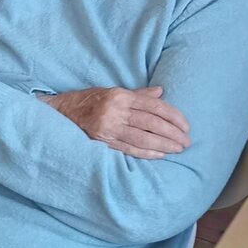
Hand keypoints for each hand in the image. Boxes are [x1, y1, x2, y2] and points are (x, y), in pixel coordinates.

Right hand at [43, 86, 189, 158]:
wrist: (61, 112)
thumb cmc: (90, 101)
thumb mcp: (114, 91)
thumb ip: (138, 94)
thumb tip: (161, 93)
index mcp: (121, 96)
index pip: (154, 106)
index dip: (173, 116)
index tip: (186, 126)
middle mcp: (115, 111)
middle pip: (151, 123)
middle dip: (172, 133)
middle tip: (186, 141)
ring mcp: (108, 127)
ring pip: (142, 138)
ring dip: (163, 145)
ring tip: (177, 149)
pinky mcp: (102, 141)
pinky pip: (128, 149)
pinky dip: (145, 154)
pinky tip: (159, 156)